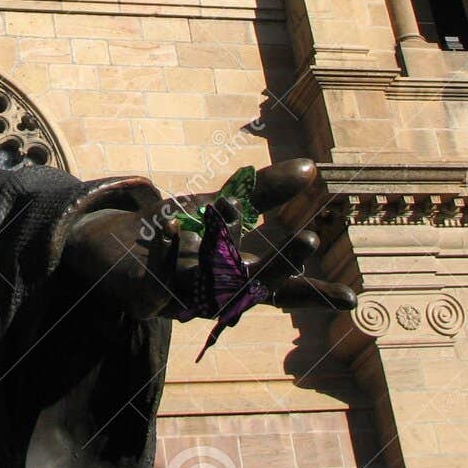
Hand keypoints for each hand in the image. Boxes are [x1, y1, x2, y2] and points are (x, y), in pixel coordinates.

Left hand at [62, 159, 356, 319]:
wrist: (112, 249)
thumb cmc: (176, 233)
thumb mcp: (220, 209)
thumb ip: (262, 194)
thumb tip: (311, 168)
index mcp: (235, 278)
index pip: (282, 289)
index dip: (316, 293)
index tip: (355, 298)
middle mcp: (214, 295)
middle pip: (256, 285)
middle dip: (284, 263)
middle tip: (313, 240)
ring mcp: (181, 300)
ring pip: (207, 278)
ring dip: (217, 244)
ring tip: (224, 203)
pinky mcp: (145, 298)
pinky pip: (159, 278)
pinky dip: (167, 248)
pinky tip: (171, 224)